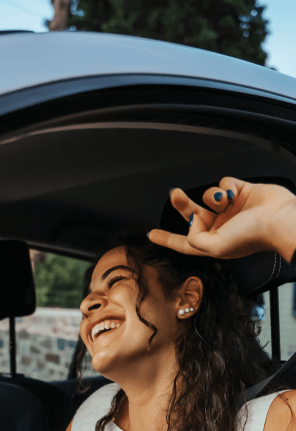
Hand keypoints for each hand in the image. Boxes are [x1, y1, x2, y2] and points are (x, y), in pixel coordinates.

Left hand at [148, 177, 295, 262]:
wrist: (280, 219)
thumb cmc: (252, 236)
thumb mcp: (216, 247)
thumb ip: (194, 240)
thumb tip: (191, 224)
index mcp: (212, 243)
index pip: (183, 242)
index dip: (166, 239)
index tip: (151, 234)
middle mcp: (220, 226)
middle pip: (192, 215)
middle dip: (182, 204)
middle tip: (174, 194)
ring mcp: (230, 210)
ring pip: (207, 197)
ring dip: (212, 196)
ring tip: (224, 200)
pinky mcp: (241, 193)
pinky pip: (223, 184)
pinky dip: (226, 187)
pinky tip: (235, 193)